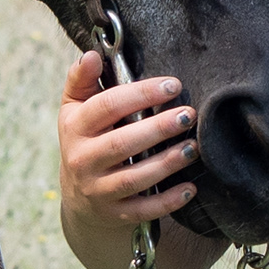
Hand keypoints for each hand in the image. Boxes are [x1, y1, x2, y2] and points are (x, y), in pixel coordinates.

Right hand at [57, 51, 199, 234]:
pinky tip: (191, 187)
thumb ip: (81, 79)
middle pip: (121, 144)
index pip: (106, 106)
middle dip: (158, 128)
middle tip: (189, 115)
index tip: (173, 85)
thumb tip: (91, 55)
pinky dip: (168, 201)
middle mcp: (82, 160)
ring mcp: (97, 190)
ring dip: (166, 163)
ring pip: (134, 178)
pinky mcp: (114, 213)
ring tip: (193, 148)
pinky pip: (143, 209)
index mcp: (75, 127)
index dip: (140, 94)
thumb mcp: (75, 108)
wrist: (78, 195)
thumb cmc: (86, 138)